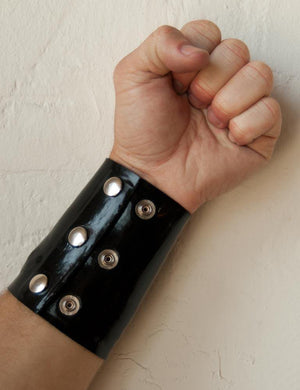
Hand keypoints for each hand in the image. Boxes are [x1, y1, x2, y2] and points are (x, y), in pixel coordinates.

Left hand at [110, 20, 281, 212]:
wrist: (154, 175)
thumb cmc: (143, 131)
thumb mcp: (132, 76)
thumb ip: (160, 43)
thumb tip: (200, 52)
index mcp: (194, 64)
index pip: (209, 34)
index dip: (191, 58)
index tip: (174, 85)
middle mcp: (221, 81)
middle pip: (237, 50)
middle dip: (209, 81)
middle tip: (193, 104)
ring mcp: (241, 106)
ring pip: (260, 74)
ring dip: (228, 102)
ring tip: (210, 122)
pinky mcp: (258, 133)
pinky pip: (271, 111)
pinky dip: (245, 126)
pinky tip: (227, 138)